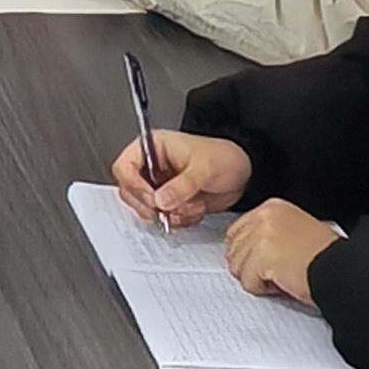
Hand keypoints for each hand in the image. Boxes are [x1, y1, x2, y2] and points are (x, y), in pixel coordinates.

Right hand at [114, 127, 251, 229]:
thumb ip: (182, 185)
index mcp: (153, 148)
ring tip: (190, 206)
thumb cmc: (224, 158)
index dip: (134, 185)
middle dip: (151, 205)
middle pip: (129, 192)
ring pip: (145, 208)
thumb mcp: (204, 168)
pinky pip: (162, 218)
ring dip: (168, 214)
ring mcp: (159, 186)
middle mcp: (151, 167)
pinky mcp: (169, 202)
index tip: (152, 198)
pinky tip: (194, 210)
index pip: (125, 166)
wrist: (243, 175)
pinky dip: (178, 220)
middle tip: (169, 208)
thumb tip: (160, 200)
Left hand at [223, 198, 343, 306]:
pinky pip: (247, 282)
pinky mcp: (263, 256)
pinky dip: (264, 289)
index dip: (248, 254)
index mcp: (273, 207)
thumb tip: (244, 249)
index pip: (236, 231)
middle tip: (277, 271)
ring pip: (237, 267)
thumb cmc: (326, 257)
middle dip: (250, 266)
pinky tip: (283, 282)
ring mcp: (261, 235)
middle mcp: (264, 216)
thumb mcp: (296, 231)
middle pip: (233, 250)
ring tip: (283, 275)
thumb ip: (268, 233)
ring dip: (257, 278)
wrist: (342, 270)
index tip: (265, 262)